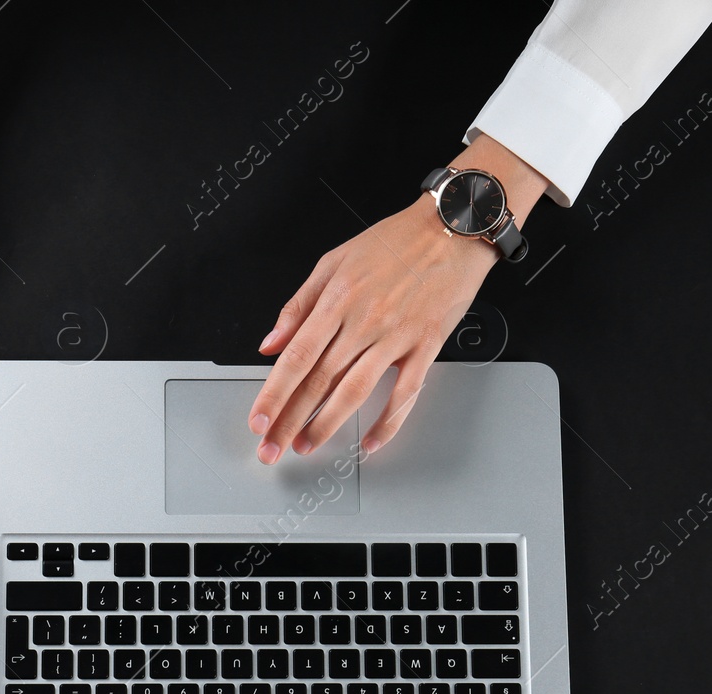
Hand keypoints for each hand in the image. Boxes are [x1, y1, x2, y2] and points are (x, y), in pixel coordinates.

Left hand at [248, 134, 547, 462]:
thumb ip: (299, 306)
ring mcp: (396, 337)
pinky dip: (388, 422)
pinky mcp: (426, 346)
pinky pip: (405, 393)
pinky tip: (371, 441)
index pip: (296, 356)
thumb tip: (271, 342)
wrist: (452, 229)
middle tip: (272, 447)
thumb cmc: (396, 242)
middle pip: (319, 381)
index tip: (259, 419)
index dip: (274, 392)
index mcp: (337, 300)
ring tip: (307, 446)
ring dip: (327, 424)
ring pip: (355, 391)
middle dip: (290, 419)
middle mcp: (364, 322)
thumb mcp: (334, 262)